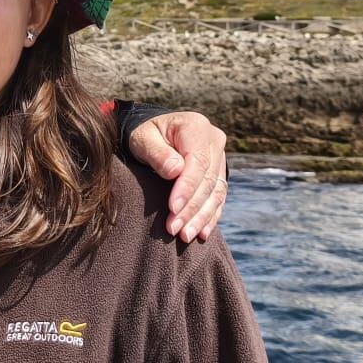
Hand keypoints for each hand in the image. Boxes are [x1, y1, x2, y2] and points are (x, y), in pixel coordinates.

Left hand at [127, 111, 227, 243]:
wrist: (154, 132)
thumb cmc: (144, 135)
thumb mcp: (143, 139)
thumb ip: (157, 153)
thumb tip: (175, 171)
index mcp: (196, 127)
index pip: (197, 162)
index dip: (187, 188)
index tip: (172, 209)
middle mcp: (214, 140)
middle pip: (207, 180)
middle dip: (191, 208)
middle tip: (174, 228)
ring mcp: (219, 157)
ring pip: (215, 191)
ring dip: (201, 217)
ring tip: (186, 235)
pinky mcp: (219, 172)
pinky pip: (218, 196)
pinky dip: (210, 216)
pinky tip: (202, 233)